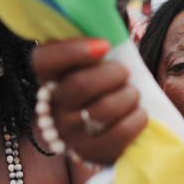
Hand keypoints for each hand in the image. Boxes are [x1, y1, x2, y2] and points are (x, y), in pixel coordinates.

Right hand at [32, 38, 146, 165]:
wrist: (107, 131)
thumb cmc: (103, 87)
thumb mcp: (92, 64)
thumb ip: (95, 46)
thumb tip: (108, 31)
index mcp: (49, 78)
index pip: (43, 60)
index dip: (73, 50)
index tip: (105, 46)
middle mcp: (54, 107)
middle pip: (81, 84)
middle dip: (113, 74)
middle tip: (125, 73)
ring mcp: (71, 133)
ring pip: (105, 108)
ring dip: (129, 95)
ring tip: (132, 93)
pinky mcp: (92, 153)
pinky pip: (121, 133)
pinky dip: (138, 118)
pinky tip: (139, 112)